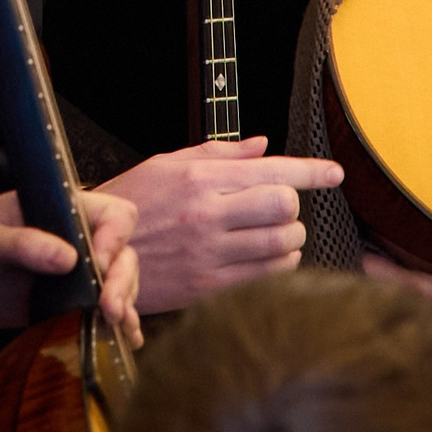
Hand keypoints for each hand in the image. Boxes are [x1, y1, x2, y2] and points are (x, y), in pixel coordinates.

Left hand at [0, 188, 142, 347]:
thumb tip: (67, 258)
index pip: (111, 214)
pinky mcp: (64, 304)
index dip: (113, 237)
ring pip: (118, 282)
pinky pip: (99, 311)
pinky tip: (127, 338)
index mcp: (58, 210)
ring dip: (124, 303)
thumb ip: (23, 245)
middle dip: (121, 279)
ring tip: (117, 326)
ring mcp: (71, 274)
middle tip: (109, 308)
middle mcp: (72, 239)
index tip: (98, 265)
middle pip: (121, 252)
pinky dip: (118, 323)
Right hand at [96, 137, 342, 312]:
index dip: (312, 171)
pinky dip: (278, 265)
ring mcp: (208, 253)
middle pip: (283, 206)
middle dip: (293, 205)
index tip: (335, 173)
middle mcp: (207, 214)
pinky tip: (265, 257)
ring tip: (275, 232)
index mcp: (200, 179)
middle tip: (283, 206)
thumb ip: (220, 154)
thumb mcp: (167, 164)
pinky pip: (265, 276)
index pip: (272, 170)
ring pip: (280, 244)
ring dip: (289, 237)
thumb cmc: (133, 203)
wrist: (95, 253)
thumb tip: (263, 145)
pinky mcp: (207, 287)